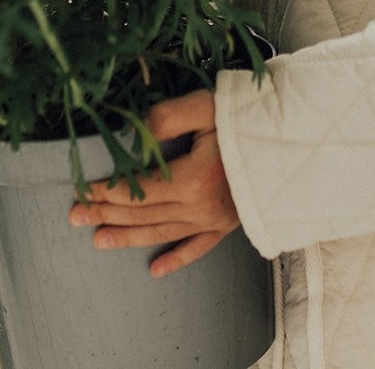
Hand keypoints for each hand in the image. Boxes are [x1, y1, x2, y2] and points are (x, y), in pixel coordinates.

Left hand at [68, 88, 238, 276]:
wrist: (299, 139)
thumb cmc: (252, 118)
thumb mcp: (207, 106)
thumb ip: (167, 116)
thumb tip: (136, 133)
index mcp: (191, 179)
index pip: (137, 189)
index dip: (106, 191)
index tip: (80, 190)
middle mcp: (199, 206)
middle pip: (142, 213)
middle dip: (105, 213)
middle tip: (75, 217)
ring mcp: (214, 219)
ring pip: (161, 232)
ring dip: (127, 237)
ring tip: (99, 240)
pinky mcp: (229, 224)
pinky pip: (197, 248)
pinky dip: (175, 259)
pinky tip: (155, 269)